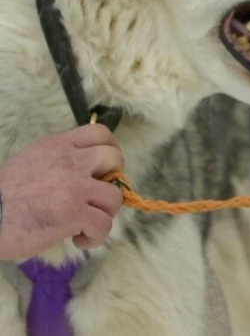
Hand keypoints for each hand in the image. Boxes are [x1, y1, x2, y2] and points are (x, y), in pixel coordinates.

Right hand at [0, 124, 124, 260]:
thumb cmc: (2, 195)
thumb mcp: (30, 161)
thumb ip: (59, 160)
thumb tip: (85, 170)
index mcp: (57, 146)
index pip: (100, 133)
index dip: (111, 150)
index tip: (106, 168)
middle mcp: (69, 162)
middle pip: (115, 159)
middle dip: (114, 180)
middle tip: (98, 198)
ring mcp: (74, 187)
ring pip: (115, 196)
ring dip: (106, 213)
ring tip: (87, 224)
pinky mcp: (73, 213)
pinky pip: (104, 224)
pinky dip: (96, 237)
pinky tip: (79, 239)